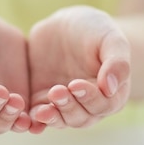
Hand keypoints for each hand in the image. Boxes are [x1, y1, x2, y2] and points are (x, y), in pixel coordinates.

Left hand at [27, 6, 131, 130]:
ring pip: (60, 120)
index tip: (76, 84)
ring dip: (52, 117)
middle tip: (57, 92)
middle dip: (68, 107)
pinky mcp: (42, 100)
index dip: (90, 98)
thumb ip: (117, 62)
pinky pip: (38, 115)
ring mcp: (65, 104)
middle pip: (81, 117)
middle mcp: (89, 105)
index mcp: (111, 94)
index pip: (103, 105)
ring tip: (41, 109)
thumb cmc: (96, 31)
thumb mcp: (110, 38)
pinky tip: (26, 117)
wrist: (66, 25)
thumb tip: (110, 88)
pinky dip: (34, 120)